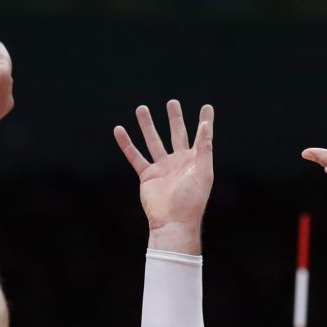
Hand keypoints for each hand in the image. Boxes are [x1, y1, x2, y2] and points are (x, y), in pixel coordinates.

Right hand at [114, 101, 213, 236]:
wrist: (173, 222)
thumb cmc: (192, 201)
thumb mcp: (203, 173)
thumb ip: (204, 149)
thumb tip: (205, 125)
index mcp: (195, 161)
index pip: (202, 136)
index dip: (205, 122)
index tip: (207, 107)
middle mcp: (179, 162)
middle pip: (176, 134)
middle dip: (175, 118)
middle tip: (172, 103)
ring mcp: (162, 167)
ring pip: (153, 141)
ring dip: (148, 125)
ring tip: (141, 108)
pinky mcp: (147, 175)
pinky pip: (135, 156)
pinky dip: (126, 143)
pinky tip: (119, 130)